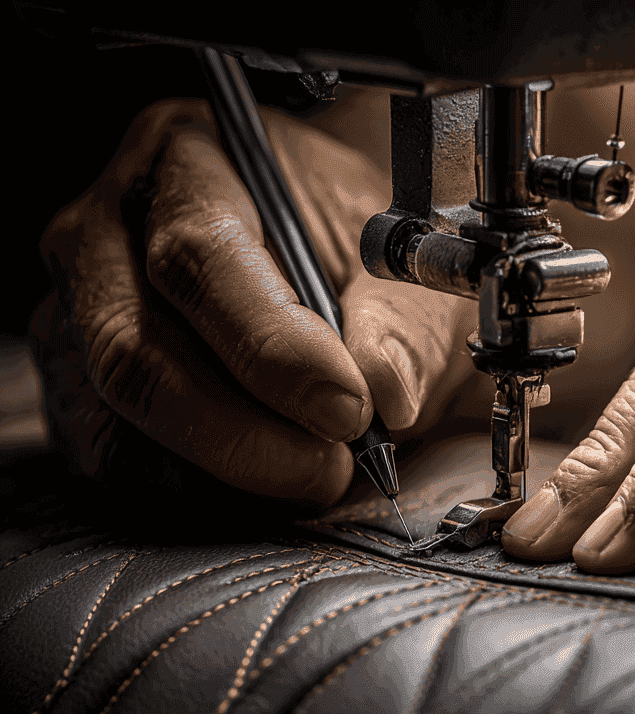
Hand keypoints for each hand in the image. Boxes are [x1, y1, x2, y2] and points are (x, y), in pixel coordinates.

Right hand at [33, 96, 474, 504]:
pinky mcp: (77, 378)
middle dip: (240, 432)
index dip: (273, 346)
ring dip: (220, 466)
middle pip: (134, 345)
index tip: (348, 410)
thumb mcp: (407, 273)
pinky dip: (192, 484)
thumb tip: (382, 387)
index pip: (202, 254)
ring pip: (116, 414)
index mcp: (194, 158)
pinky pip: (111, 453)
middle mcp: (110, 224)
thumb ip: (403, 324)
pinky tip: (260, 476)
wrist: (342, 268)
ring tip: (310, 471)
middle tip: (330, 467)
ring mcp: (79, 305)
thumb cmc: (366, 257)